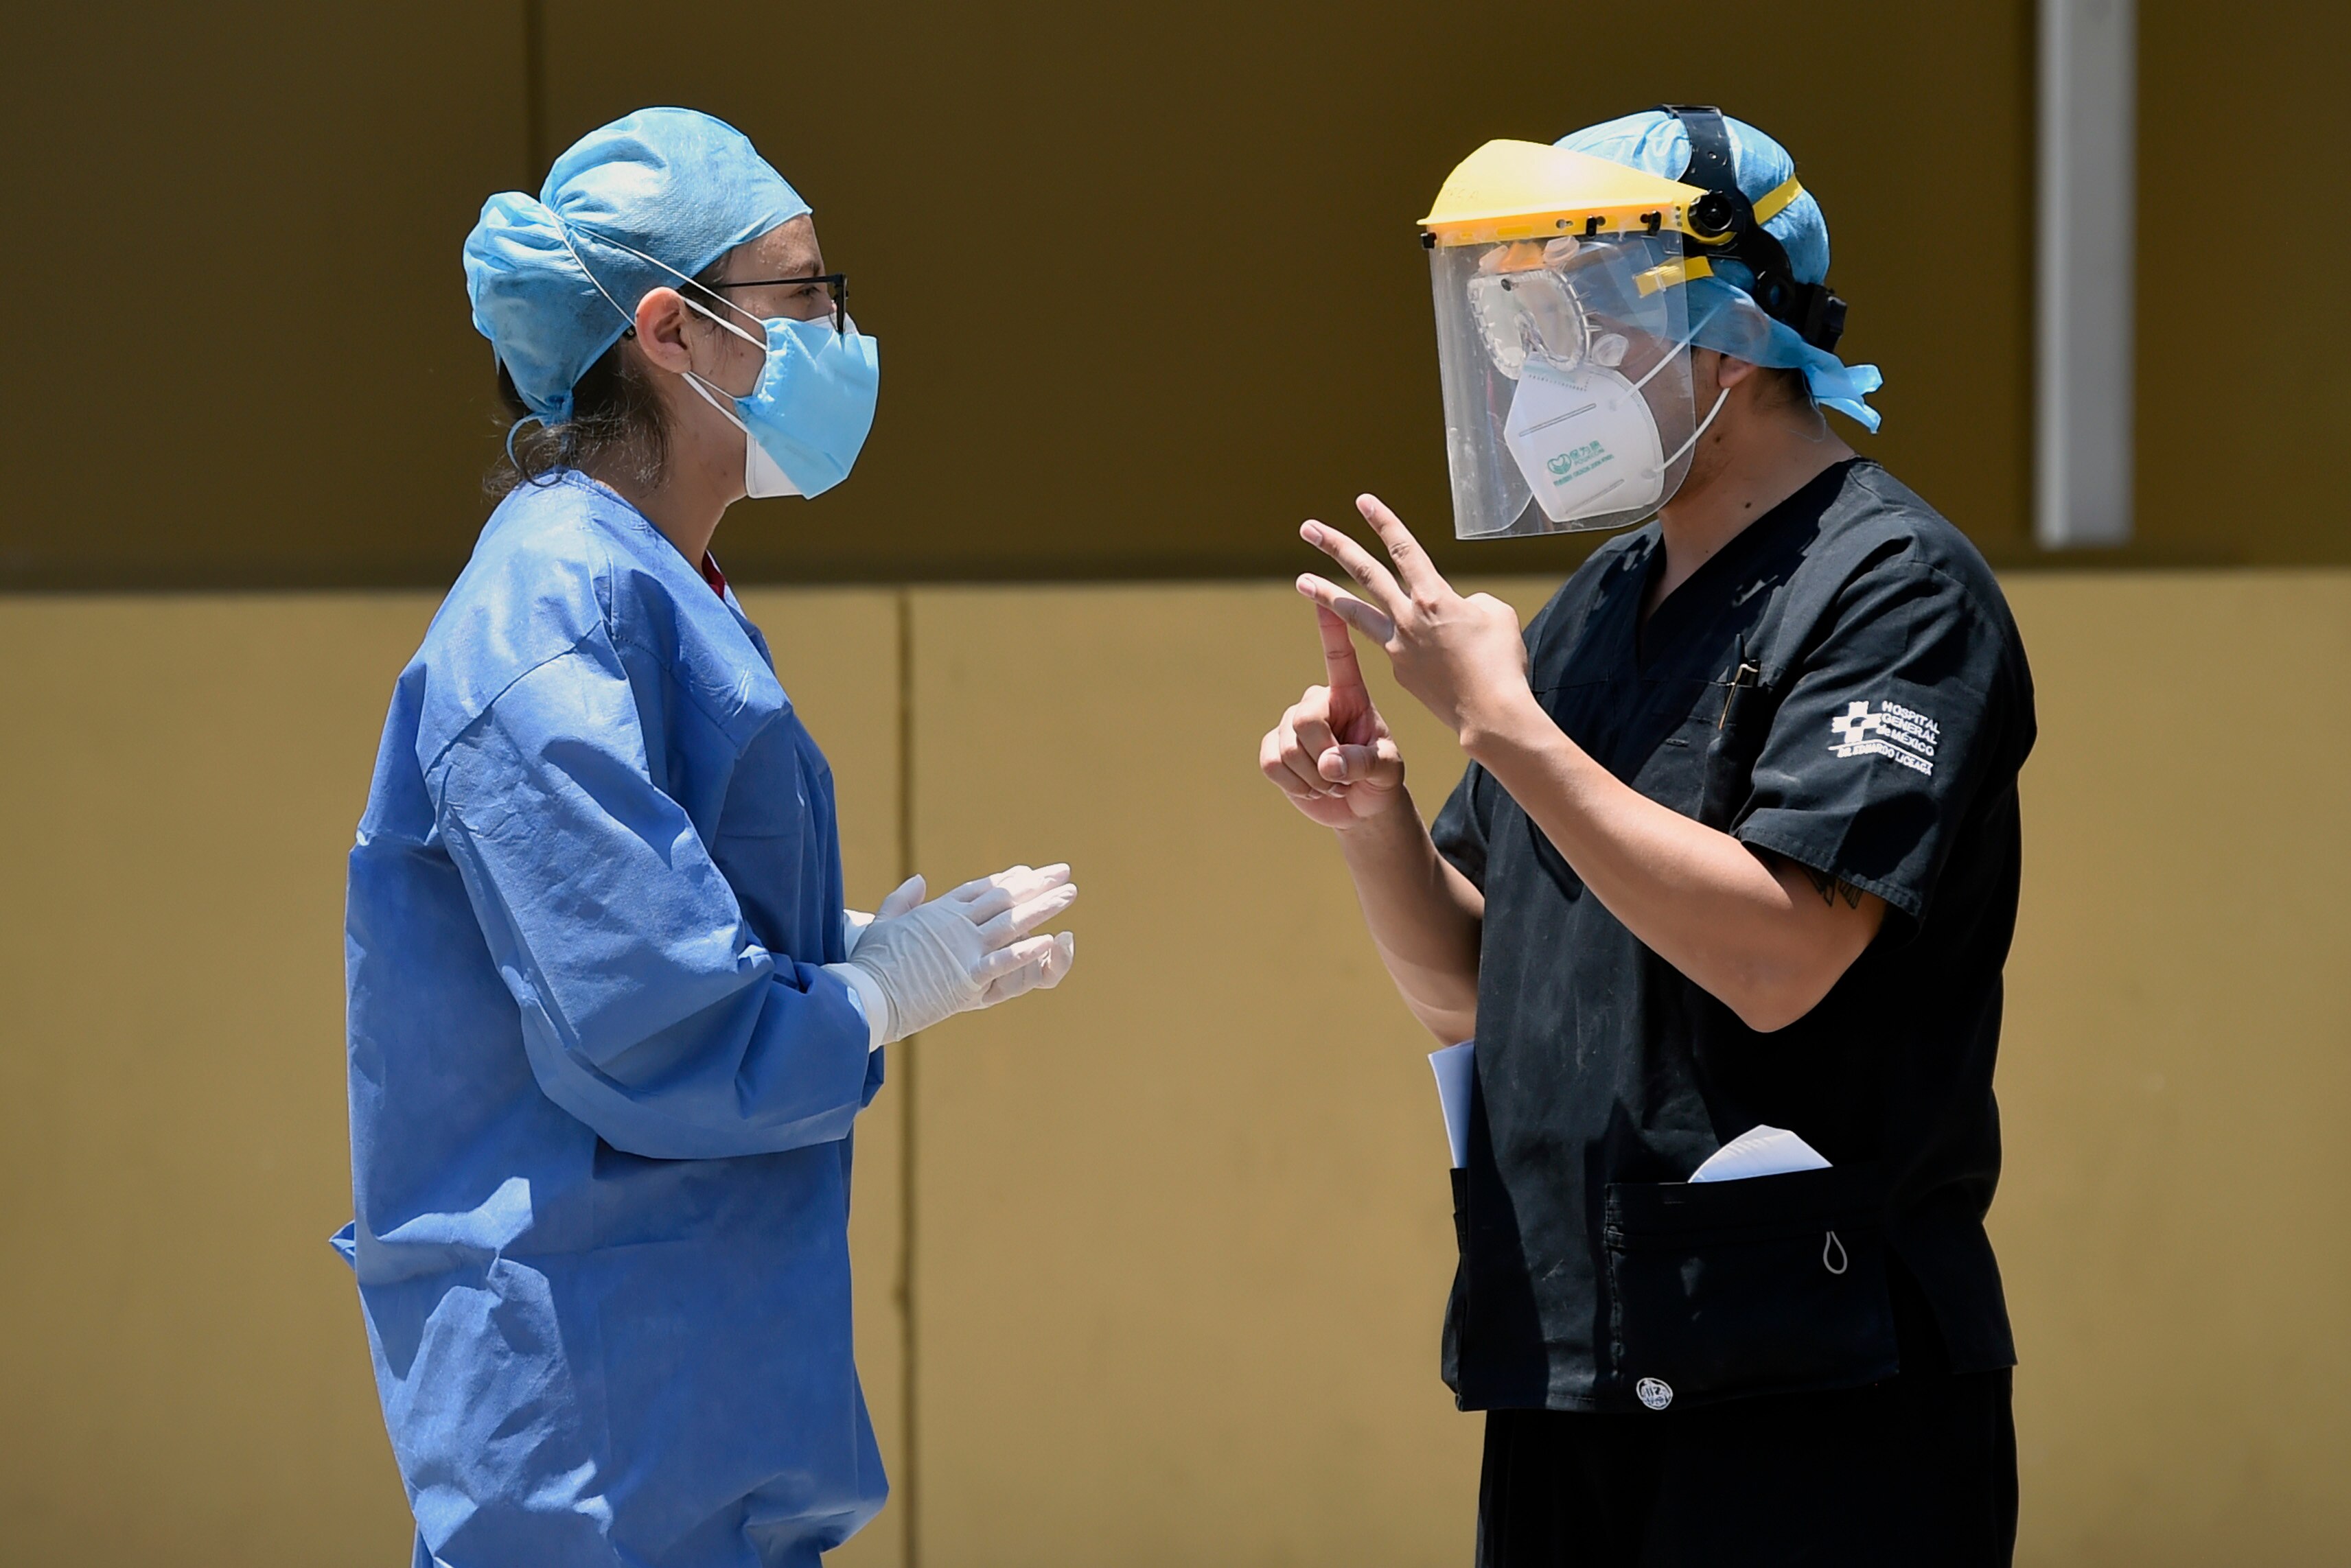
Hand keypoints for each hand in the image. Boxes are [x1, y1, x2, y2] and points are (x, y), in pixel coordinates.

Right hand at [840, 864, 1078, 1043]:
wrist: (863, 993)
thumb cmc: (870, 962)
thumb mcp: (883, 923)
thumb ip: (902, 900)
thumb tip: (919, 880)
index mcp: (938, 913)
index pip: (980, 890)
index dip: (1006, 880)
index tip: (1027, 870)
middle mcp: (956, 926)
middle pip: (1004, 900)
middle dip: (1036, 885)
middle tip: (1063, 872)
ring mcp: (963, 950)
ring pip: (1011, 923)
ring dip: (1043, 907)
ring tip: (1069, 893)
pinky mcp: (966, 978)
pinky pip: (1003, 962)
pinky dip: (1027, 950)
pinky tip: (1051, 939)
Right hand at [1258, 603, 1406, 828]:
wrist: (1361, 807)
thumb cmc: (1381, 776)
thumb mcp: (1386, 769)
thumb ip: (1363, 762)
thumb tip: (1329, 764)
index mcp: (1350, 694)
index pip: (1337, 653)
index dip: (1326, 624)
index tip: (1310, 583)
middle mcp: (1317, 701)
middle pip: (1305, 719)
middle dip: (1326, 755)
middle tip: (1345, 775)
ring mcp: (1291, 723)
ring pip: (1288, 746)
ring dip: (1314, 777)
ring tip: (1333, 782)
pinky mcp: (1273, 748)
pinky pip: (1272, 762)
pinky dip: (1295, 784)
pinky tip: (1311, 788)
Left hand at [1296, 494, 1530, 743]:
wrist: (1490, 715)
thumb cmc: (1501, 663)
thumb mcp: (1496, 616)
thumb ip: (1469, 602)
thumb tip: (1455, 610)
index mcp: (1435, 597)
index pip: (1403, 549)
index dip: (1383, 522)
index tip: (1362, 502)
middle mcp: (1408, 618)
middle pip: (1365, 573)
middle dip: (1336, 547)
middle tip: (1308, 528)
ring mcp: (1398, 647)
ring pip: (1355, 613)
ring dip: (1326, 594)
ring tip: (1301, 581)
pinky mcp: (1399, 672)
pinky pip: (1395, 646)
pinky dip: (1402, 640)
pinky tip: (1427, 652)